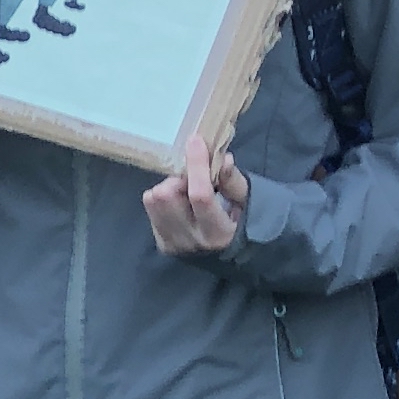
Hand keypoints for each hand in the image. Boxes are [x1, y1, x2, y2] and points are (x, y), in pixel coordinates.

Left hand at [142, 133, 248, 257]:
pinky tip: (179, 203)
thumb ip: (233, 181)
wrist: (229, 256)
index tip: (196, 141)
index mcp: (219, 232)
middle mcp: (192, 240)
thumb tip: (223, 159)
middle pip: (166, 196)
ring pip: (154, 201)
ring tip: (185, 191)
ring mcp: (173, 244)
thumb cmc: (242, 223)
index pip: (200, 195)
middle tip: (192, 179)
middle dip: (179, 179)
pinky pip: (151, 210)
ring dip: (168, 188)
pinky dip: (163, 199)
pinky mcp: (161, 243)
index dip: (197, 165)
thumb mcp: (247, 202)